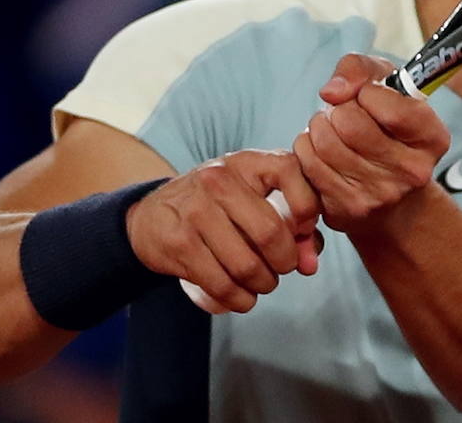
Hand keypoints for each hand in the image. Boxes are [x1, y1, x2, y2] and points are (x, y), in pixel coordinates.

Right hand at [125, 149, 320, 313]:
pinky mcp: (179, 244)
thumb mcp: (252, 197)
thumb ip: (293, 225)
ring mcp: (195, 211)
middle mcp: (218, 180)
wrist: (152, 215)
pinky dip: (240, 299)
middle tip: (282, 268)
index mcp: (245, 162)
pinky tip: (243, 297)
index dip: (307, 206)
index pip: (288, 170)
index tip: (303, 229)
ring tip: (263, 282)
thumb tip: (310, 265)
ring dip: (263, 284)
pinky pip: (222, 284)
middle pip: (270, 232)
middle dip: (285, 261)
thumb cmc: (217, 206)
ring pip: (246, 265)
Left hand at [293, 54, 450, 232]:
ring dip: (319, 126)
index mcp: (431, 138)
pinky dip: (307, 147)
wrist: (391, 196)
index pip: (389, 105)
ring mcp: (378, 195)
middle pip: (349, 122)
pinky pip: (307, 162)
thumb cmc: (387, 128)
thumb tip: (332, 92)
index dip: (367, 91)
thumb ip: (360, 68)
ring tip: (332, 129)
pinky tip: (322, 150)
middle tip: (344, 113)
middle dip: (338, 109)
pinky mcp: (345, 209)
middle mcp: (411, 171)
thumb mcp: (387, 86)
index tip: (367, 95)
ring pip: (324, 142)